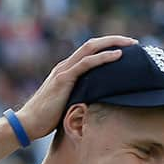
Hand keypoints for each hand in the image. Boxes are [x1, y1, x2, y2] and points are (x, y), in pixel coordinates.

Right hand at [15, 35, 136, 138]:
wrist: (28, 124)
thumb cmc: (46, 119)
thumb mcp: (68, 106)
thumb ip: (80, 99)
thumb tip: (98, 106)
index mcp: (66, 71)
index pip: (89, 52)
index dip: (107, 47)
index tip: (126, 50)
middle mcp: (65, 66)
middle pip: (92, 44)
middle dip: (114, 40)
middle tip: (134, 43)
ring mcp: (64, 71)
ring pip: (91, 48)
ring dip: (113, 44)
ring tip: (132, 45)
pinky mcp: (63, 79)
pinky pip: (86, 63)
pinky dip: (103, 57)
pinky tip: (118, 56)